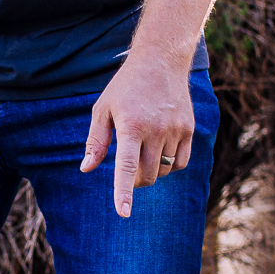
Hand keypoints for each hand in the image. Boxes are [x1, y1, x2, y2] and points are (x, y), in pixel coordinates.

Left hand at [80, 53, 194, 217]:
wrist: (160, 61)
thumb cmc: (125, 87)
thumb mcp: (103, 109)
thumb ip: (95, 141)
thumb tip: (86, 169)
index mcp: (130, 125)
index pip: (127, 167)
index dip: (124, 192)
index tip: (123, 213)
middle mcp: (155, 130)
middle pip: (146, 176)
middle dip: (135, 181)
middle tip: (128, 166)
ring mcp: (175, 130)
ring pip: (163, 171)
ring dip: (152, 170)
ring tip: (144, 149)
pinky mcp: (188, 129)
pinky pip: (180, 163)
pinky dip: (170, 165)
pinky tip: (161, 151)